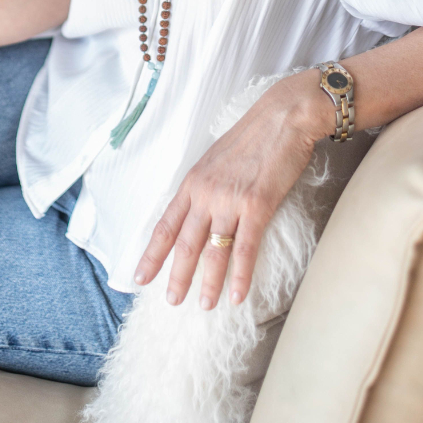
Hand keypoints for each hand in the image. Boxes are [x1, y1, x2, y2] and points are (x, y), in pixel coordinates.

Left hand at [133, 70, 332, 308]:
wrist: (283, 117)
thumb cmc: (254, 136)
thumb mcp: (217, 159)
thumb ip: (206, 185)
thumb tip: (201, 209)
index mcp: (193, 182)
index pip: (166, 224)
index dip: (152, 254)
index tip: (140, 277)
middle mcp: (206, 193)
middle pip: (184, 243)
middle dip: (176, 276)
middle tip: (171, 301)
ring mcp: (230, 200)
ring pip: (212, 250)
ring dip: (207, 282)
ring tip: (203, 305)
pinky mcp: (257, 205)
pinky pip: (245, 248)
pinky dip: (240, 275)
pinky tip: (237, 296)